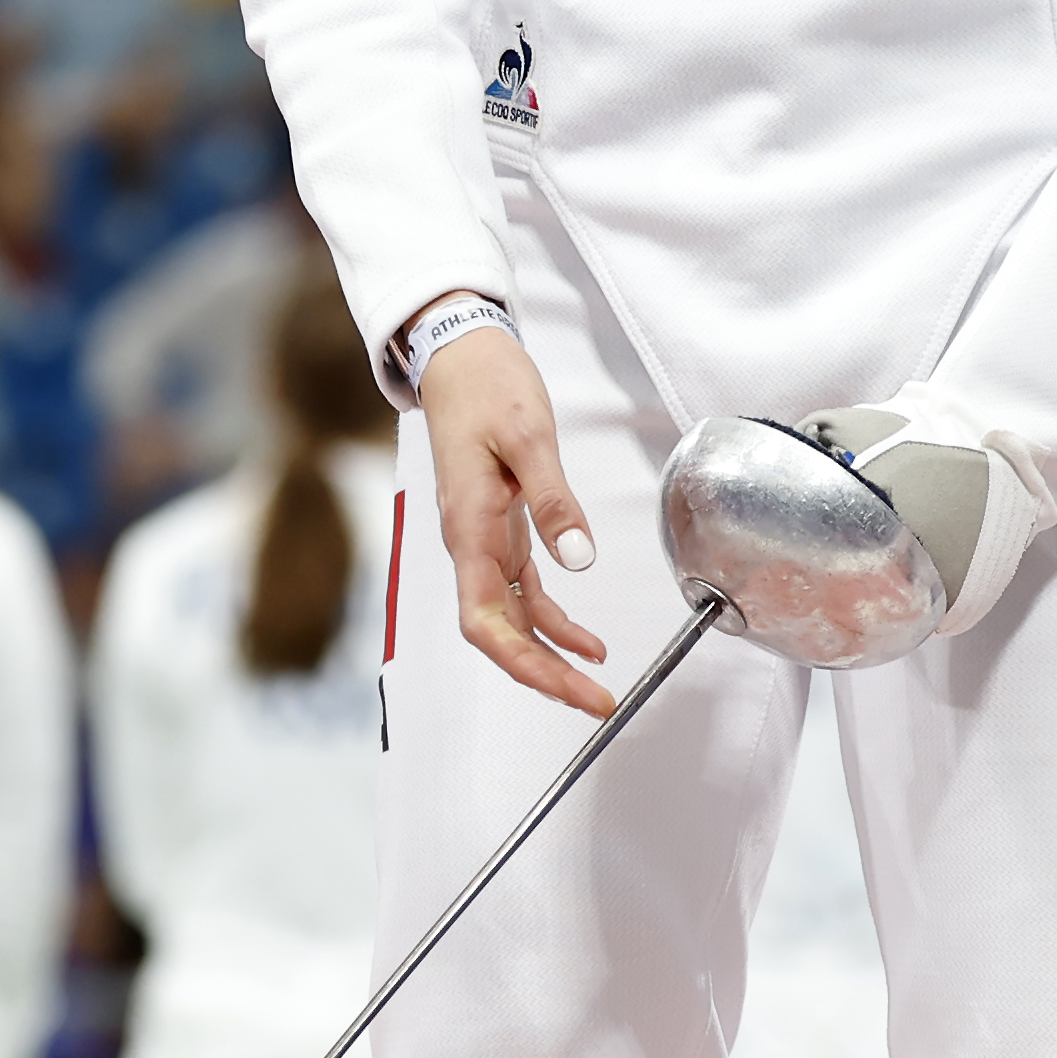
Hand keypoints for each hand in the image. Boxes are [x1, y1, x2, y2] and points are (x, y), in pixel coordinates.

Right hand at [418, 328, 612, 713]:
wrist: (459, 355)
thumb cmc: (485, 387)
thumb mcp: (529, 436)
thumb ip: (554, 501)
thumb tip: (579, 561)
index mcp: (468, 527)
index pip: (485, 621)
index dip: (526, 665)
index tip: (569, 689)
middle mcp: (468, 543)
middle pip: (498, 633)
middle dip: (544, 675)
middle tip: (596, 702)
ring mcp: (481, 540)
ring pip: (510, 618)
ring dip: (550, 655)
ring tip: (597, 682)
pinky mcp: (498, 529)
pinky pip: (521, 590)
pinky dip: (552, 620)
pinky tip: (585, 638)